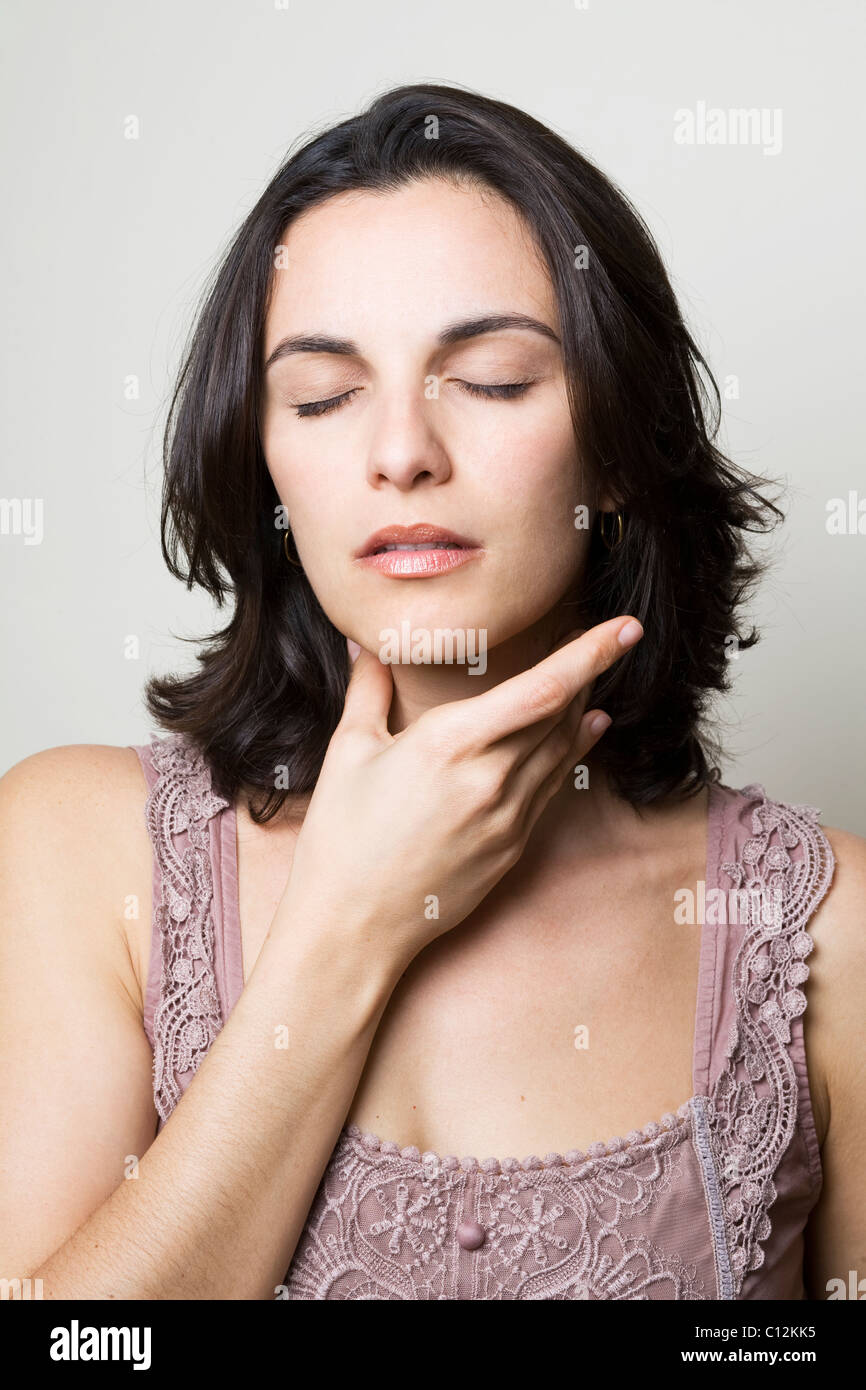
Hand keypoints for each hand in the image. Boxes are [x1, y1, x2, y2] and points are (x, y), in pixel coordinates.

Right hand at [279, 616, 642, 968]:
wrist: (354, 924)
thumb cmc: (343, 837)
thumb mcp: (348, 752)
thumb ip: (369, 690)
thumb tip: (369, 649)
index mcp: (450, 744)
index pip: (542, 689)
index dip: (590, 653)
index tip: (627, 628)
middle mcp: (490, 779)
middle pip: (562, 714)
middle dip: (586, 673)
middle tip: (601, 640)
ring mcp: (508, 818)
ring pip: (563, 750)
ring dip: (581, 710)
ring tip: (591, 679)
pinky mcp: (512, 847)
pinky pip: (552, 787)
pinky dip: (572, 752)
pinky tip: (584, 731)